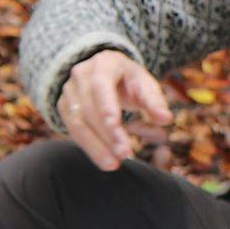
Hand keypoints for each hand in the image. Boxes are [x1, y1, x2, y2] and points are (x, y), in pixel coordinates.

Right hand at [58, 47, 171, 171]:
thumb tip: (165, 119)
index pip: (100, 85)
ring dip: (96, 146)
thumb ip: (154, 101)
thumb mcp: (144, 83)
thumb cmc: (128, 79)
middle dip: (106, 133)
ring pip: (77, 122)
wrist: (102, 73)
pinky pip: (73, 131)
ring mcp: (69, 92)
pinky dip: (90, 147)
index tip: (115, 125)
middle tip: (124, 154)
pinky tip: (105, 161)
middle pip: (89, 107)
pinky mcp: (64, 108)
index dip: (105, 105)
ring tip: (114, 164)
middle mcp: (81, 75)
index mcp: (103, 64)